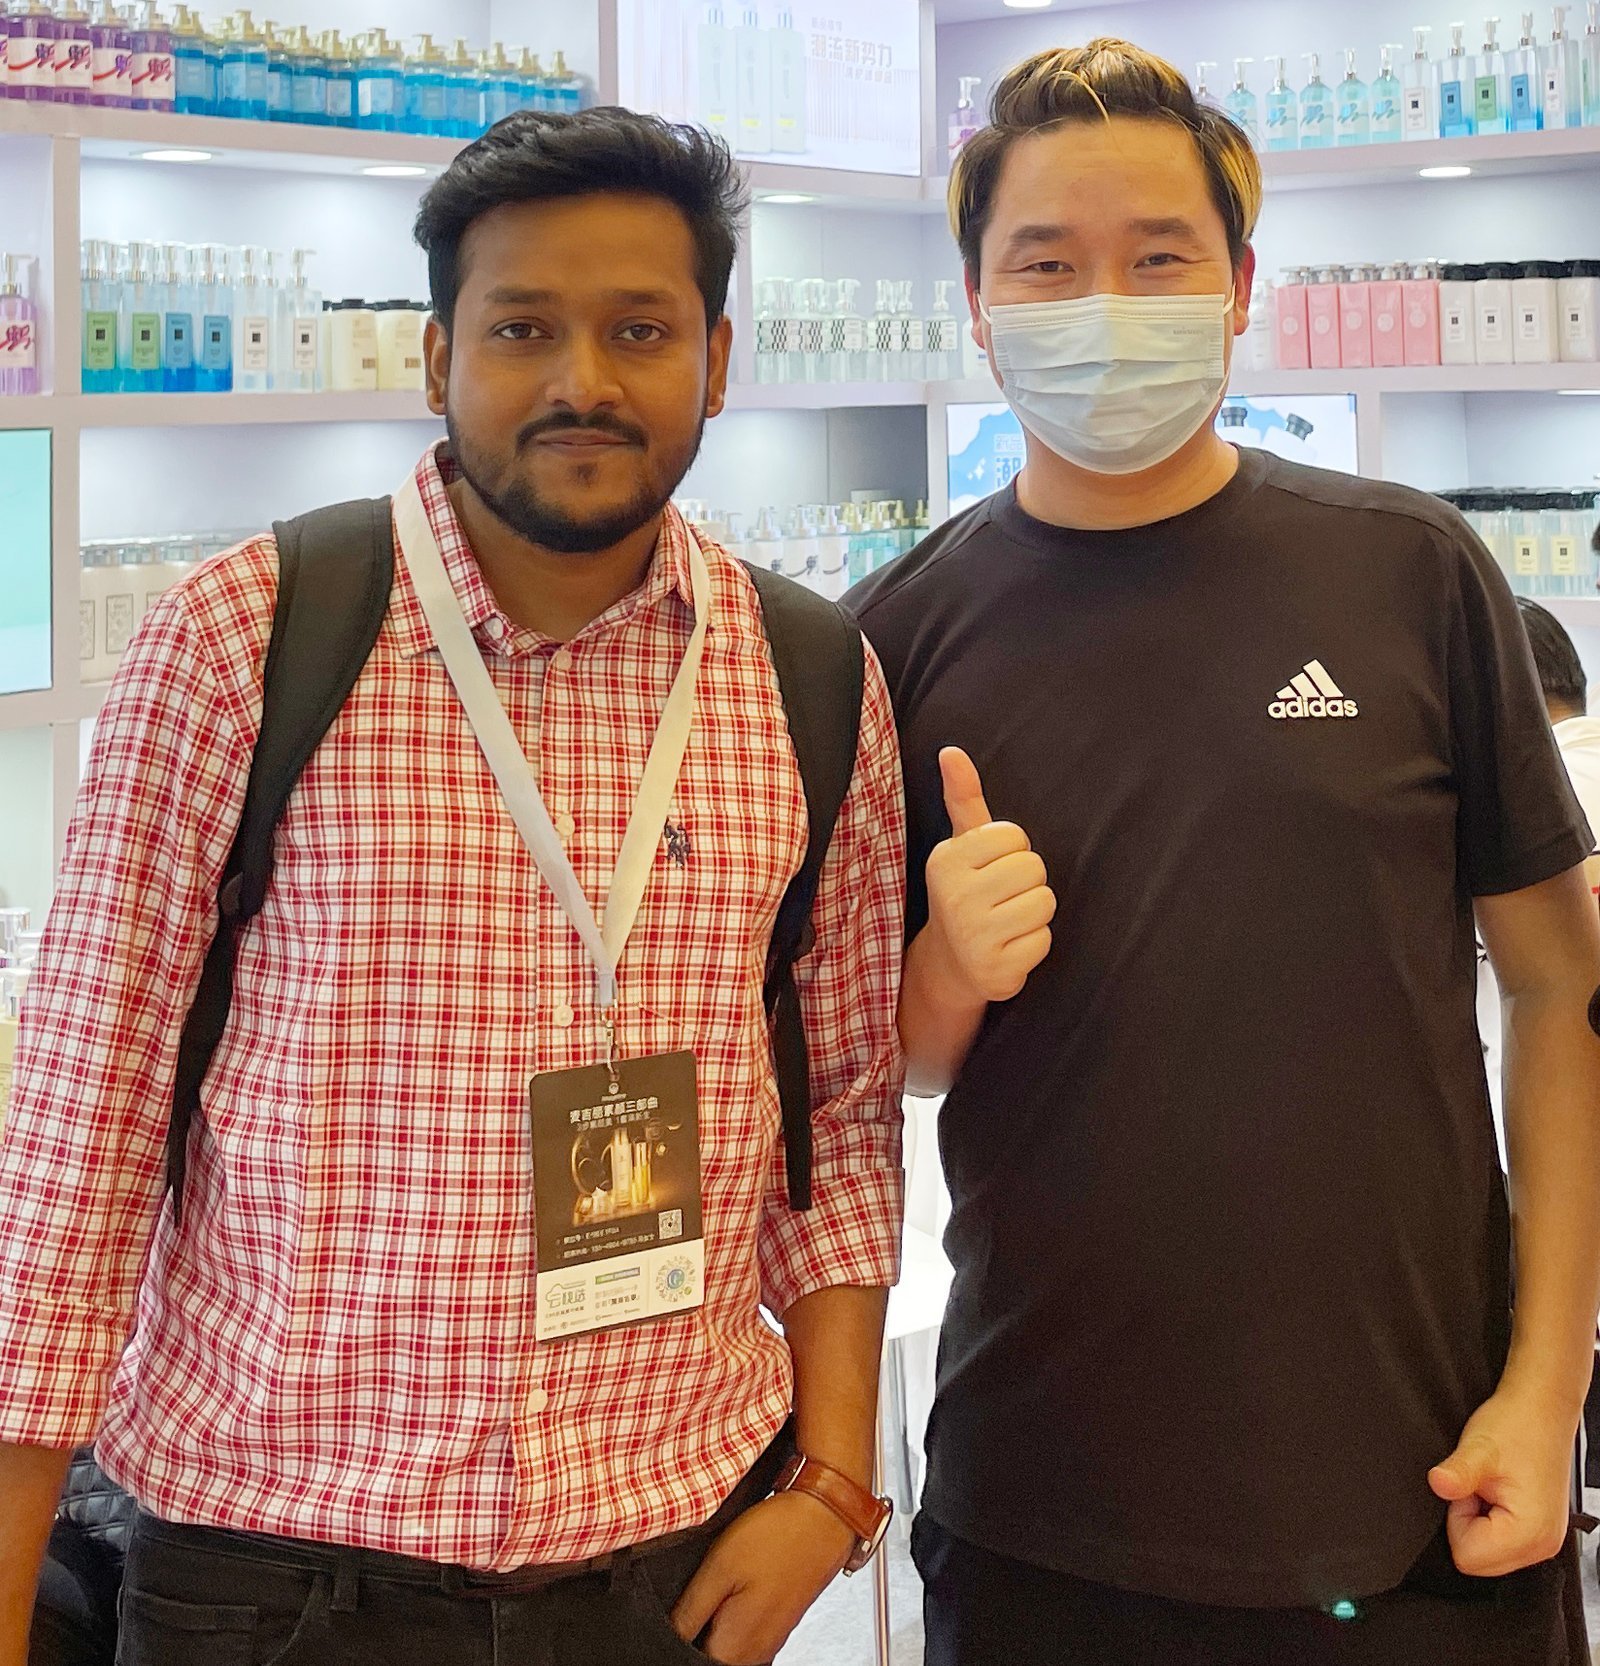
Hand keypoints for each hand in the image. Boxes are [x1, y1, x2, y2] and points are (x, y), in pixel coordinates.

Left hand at [670, 1492, 855, 1664]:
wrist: (826, 1512)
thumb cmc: (777, 1535)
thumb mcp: (719, 1566)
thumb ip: (689, 1612)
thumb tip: (668, 1636)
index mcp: (736, 1648)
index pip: (690, 1661)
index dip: (674, 1639)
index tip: (678, 1610)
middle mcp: (757, 1653)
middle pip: (711, 1654)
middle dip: (695, 1632)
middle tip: (697, 1592)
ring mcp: (772, 1637)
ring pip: (729, 1644)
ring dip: (714, 1622)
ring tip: (715, 1585)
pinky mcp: (781, 1619)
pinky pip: (747, 1630)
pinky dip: (734, 1614)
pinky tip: (735, 1584)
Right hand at [923, 746, 1055, 1006]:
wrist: (950, 964)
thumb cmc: (966, 893)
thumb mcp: (962, 846)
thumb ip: (963, 798)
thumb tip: (951, 751)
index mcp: (946, 861)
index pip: (1015, 836)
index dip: (1012, 852)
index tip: (990, 870)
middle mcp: (954, 898)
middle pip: (1033, 869)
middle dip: (1026, 883)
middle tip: (1000, 899)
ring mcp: (973, 937)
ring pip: (1043, 903)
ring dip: (1033, 914)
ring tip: (1006, 922)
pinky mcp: (994, 972)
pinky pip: (1043, 941)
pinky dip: (1033, 945)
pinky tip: (1008, 948)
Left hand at [1427, 1385, 1576, 1575]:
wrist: (1541, 1411)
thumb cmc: (1517, 1427)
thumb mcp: (1479, 1448)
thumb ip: (1458, 1472)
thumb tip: (1437, 1484)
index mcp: (1530, 1534)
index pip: (1468, 1558)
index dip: (1457, 1520)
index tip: (1470, 1490)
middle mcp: (1542, 1547)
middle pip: (1478, 1561)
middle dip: (1468, 1523)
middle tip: (1479, 1488)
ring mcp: (1543, 1542)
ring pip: (1488, 1553)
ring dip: (1479, 1521)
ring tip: (1490, 1487)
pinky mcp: (1538, 1532)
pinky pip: (1500, 1542)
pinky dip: (1490, 1520)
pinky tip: (1498, 1492)